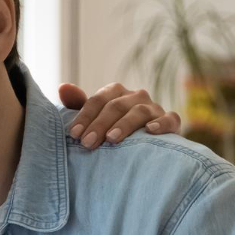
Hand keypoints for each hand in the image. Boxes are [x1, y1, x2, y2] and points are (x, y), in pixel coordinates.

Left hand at [59, 82, 178, 148]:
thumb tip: (62, 87)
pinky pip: (170, 119)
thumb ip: (78, 104)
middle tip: (87, 143)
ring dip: (124, 124)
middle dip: (100, 124)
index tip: (74, 135)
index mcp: (116, 93)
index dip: (85, 116)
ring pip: (140, 111)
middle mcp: (136, 96)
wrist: (145, 146)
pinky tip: (149, 131)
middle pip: (116, 105)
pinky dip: (161, 124)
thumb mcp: (94, 119)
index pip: (99, 99)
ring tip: (112, 139)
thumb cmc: (113, 130)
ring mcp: (155, 108)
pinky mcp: (172, 122)